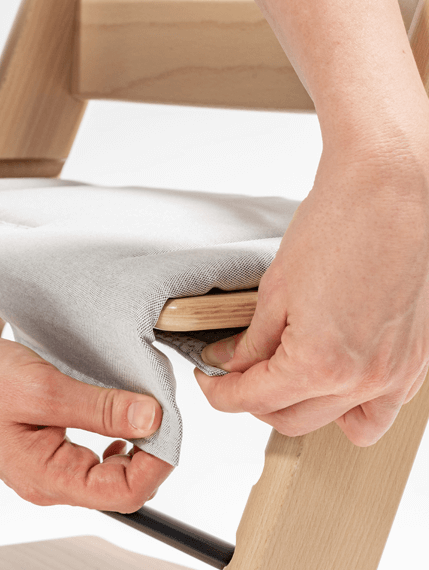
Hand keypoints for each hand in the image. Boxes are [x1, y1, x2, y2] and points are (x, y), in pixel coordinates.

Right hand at [0, 327, 172, 511]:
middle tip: (158, 412)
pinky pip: (86, 455)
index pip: (124, 492)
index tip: (170, 426)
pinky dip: (109, 437)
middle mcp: (47, 481)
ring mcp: (43, 467)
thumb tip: (150, 420)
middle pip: (118, 485)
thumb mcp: (44, 390)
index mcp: (48, 477)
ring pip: (104, 470)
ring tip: (137, 410)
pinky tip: (111, 416)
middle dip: (148, 453)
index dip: (157, 463)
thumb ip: (99, 409)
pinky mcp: (40, 448)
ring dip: (130, 443)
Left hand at [196, 150, 428, 446]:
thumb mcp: (276, 290)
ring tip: (284, 376)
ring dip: (302, 408)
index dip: (220, 393)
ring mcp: (395, 373)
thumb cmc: (338, 226)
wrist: (389, 191)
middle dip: (255, 400)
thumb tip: (229, 362)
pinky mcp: (416, 360)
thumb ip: (251, 340)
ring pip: (338, 424)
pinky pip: (381, 409)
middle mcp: (364, 379)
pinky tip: (331, 375)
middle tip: (238, 372)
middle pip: (291, 420)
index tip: (209, 379)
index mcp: (320, 364)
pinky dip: (350, 404)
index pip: (253, 399)